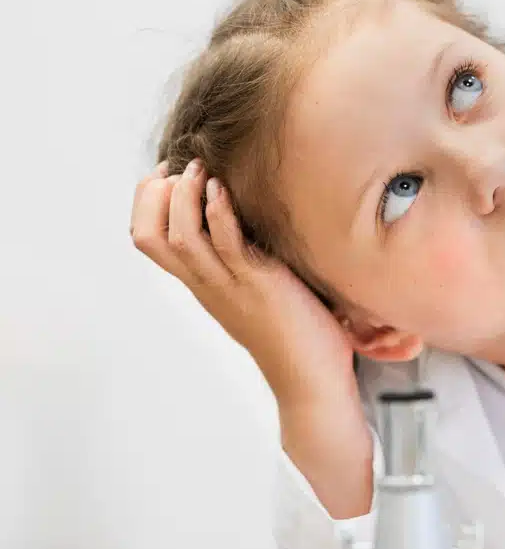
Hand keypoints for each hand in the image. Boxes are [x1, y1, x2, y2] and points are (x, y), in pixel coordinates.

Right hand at [129, 159, 356, 411]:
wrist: (312, 383)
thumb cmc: (296, 336)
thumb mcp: (255, 292)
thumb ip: (243, 263)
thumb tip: (251, 225)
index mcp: (202, 284)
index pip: (148, 239)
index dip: (147, 201)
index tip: (169, 172)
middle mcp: (207, 284)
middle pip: (148, 235)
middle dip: (153, 193)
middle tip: (179, 166)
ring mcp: (230, 285)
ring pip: (179, 236)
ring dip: (184, 195)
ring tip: (201, 169)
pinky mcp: (260, 285)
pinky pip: (225, 244)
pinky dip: (219, 212)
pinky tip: (224, 190)